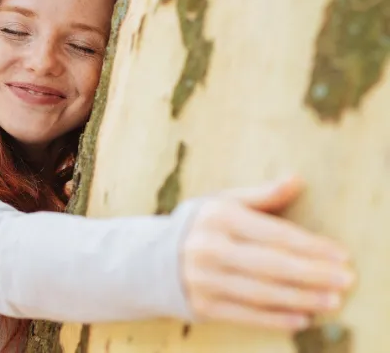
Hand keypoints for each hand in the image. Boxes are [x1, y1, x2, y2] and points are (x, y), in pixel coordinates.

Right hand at [180, 176, 355, 330]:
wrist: (154, 259)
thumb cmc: (201, 228)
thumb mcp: (223, 203)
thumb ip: (261, 195)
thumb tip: (296, 180)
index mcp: (217, 218)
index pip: (273, 233)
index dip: (310, 245)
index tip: (340, 254)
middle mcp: (208, 248)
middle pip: (270, 265)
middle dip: (312, 274)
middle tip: (344, 279)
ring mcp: (203, 279)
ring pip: (261, 292)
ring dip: (301, 299)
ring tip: (331, 301)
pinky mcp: (202, 305)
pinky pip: (245, 315)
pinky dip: (275, 319)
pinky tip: (301, 318)